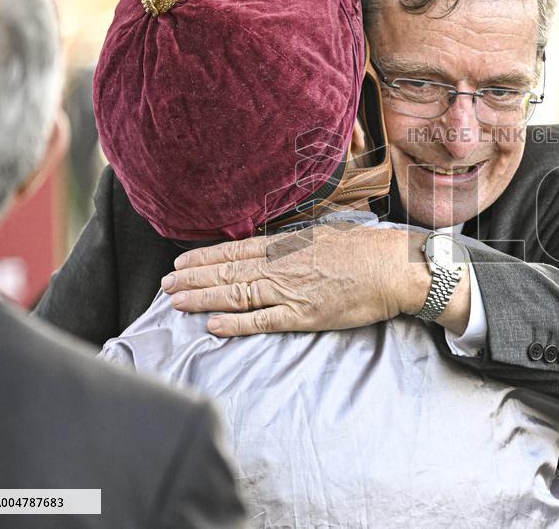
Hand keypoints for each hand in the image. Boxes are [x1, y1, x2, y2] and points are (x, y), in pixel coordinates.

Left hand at [161, 222, 468, 336]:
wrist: (394, 268)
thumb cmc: (366, 249)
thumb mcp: (325, 233)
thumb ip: (296, 242)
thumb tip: (276, 244)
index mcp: (287, 245)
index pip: (236, 251)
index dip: (205, 258)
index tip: (181, 263)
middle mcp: (281, 266)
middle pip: (227, 272)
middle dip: (193, 279)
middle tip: (164, 286)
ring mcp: (290, 291)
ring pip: (236, 295)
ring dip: (202, 299)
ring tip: (176, 303)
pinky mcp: (303, 315)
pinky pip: (261, 321)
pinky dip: (234, 323)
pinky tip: (212, 325)